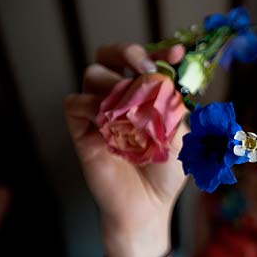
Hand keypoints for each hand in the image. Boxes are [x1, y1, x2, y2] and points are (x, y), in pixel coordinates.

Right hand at [63, 43, 187, 256]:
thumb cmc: (166, 171)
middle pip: (109, 55)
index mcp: (145, 93)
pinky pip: (75, 102)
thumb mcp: (182, 135)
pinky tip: (109, 121)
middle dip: (127, 52)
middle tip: (145, 67)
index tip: (177, 54)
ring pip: (93, 74)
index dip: (159, 51)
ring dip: (115, 84)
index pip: (146, 59)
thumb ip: (174, 105)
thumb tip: (171, 76)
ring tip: (132, 109)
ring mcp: (98, 110)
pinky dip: (91, 106)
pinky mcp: (81, 129)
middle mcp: (119, 96)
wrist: (149, 205)